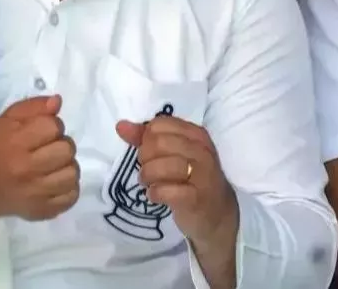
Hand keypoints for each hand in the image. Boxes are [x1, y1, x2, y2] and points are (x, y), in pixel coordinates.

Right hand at [0, 95, 79, 220]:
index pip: (53, 126)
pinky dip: (67, 188)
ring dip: (66, 166)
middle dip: (61, 145)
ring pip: (72, 173)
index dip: (51, 125)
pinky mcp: (42, 211)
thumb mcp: (8, 120)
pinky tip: (53, 182)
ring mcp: (35, 194)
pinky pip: (72, 196)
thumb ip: (34, 107)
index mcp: (14, 144)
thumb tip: (58, 102)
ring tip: (51, 166)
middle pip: (67, 150)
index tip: (41, 132)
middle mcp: (25, 170)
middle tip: (47, 149)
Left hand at [116, 116, 237, 247]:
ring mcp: (202, 174)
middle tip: (148, 170)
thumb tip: (121, 126)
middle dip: (145, 158)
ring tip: (149, 183)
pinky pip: (166, 191)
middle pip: (157, 143)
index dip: (147, 139)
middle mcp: (201, 151)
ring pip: (161, 166)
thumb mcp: (175, 155)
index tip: (151, 154)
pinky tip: (155, 196)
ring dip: (147, 176)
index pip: (160, 124)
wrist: (216, 212)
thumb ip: (147, 138)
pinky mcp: (196, 198)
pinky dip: (154, 193)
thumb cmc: (191, 179)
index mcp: (196, 135)